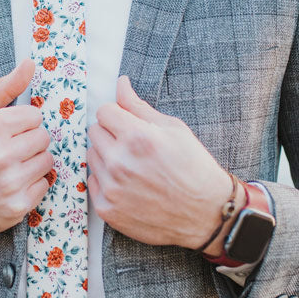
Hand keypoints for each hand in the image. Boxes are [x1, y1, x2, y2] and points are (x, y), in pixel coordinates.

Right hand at [0, 58, 53, 239]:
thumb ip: (4, 88)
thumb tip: (30, 63)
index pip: (35, 116)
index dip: (21, 122)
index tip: (7, 130)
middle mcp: (1, 157)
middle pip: (43, 138)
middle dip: (28, 140)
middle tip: (8, 148)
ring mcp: (10, 184)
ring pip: (46, 161)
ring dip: (32, 161)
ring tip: (9, 165)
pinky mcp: (17, 207)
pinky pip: (43, 185)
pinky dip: (30, 184)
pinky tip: (10, 183)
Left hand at [86, 75, 241, 249]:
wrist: (206, 214)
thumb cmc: (194, 167)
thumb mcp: (174, 129)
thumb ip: (139, 106)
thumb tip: (120, 83)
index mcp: (137, 137)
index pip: (104, 111)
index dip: (117, 115)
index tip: (127, 124)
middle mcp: (120, 162)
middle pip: (94, 132)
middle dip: (111, 134)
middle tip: (133, 146)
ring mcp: (112, 188)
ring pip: (92, 156)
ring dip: (107, 157)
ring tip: (133, 166)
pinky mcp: (107, 209)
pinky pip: (92, 182)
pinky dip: (106, 181)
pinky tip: (129, 185)